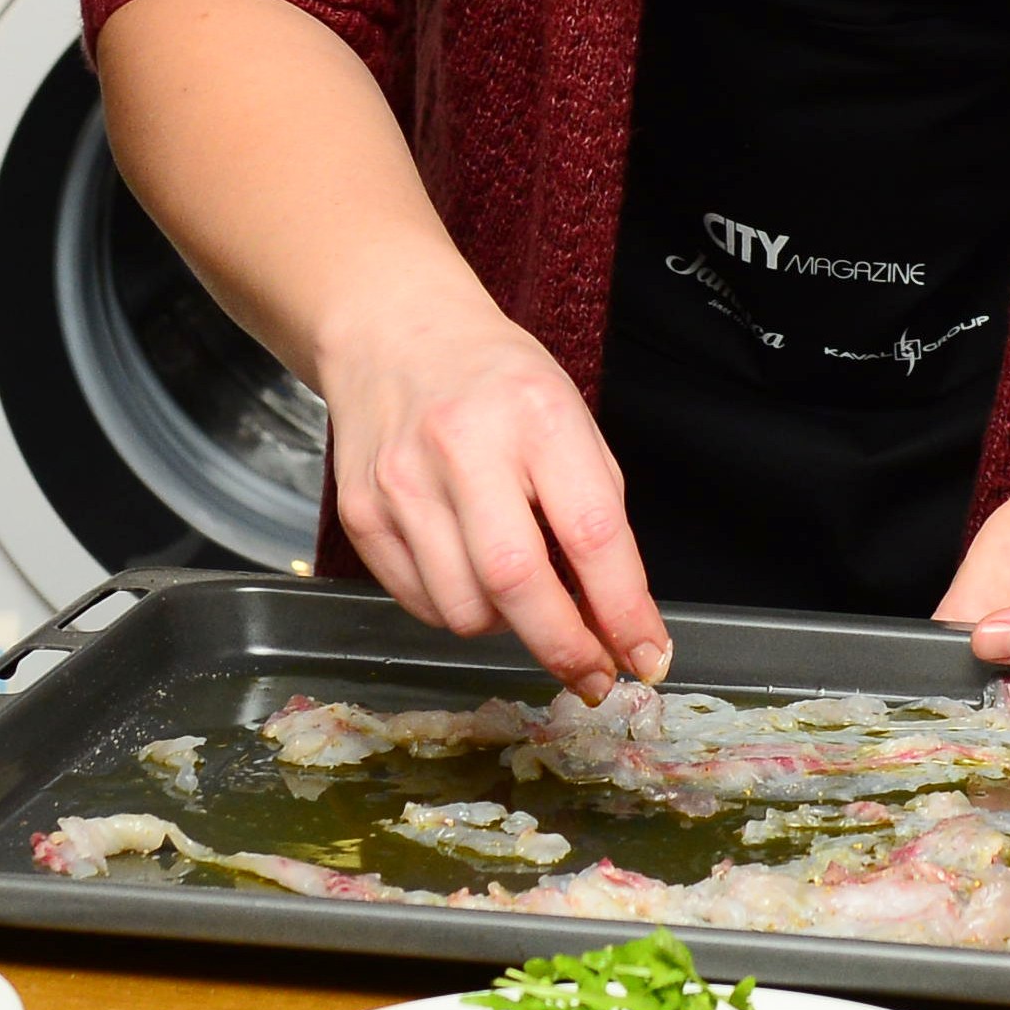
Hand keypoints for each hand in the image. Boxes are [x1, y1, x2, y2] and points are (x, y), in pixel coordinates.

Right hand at [321, 288, 666, 690]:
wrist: (395, 336)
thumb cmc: (498, 383)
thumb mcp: (569, 420)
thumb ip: (594, 515)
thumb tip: (613, 621)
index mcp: (536, 415)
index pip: (589, 533)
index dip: (624, 610)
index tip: (648, 656)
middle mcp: (462, 447)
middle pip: (516, 583)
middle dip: (565, 647)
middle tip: (592, 674)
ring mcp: (402, 483)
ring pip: (463, 610)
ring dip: (508, 628)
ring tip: (521, 595)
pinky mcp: (361, 514)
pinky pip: (422, 604)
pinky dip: (459, 610)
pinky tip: (471, 575)